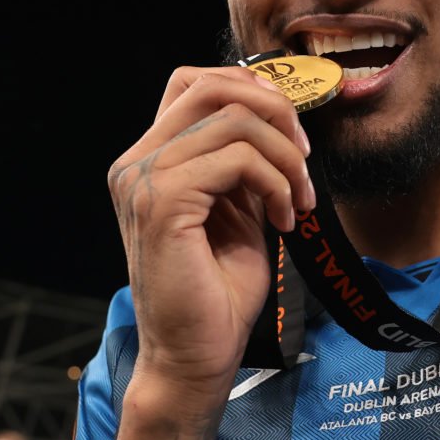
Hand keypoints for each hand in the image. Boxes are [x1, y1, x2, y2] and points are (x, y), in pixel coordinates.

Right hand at [107, 65, 314, 406]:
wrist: (194, 356)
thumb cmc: (216, 291)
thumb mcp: (235, 209)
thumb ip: (240, 161)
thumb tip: (276, 116)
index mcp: (148, 160)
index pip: (193, 83)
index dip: (249, 87)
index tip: (290, 130)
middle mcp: (135, 162)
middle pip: (212, 86)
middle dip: (275, 110)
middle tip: (304, 158)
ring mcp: (144, 180)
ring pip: (234, 120)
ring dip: (285, 157)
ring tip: (300, 200)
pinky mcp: (163, 204)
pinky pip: (238, 159)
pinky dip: (276, 183)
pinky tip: (285, 219)